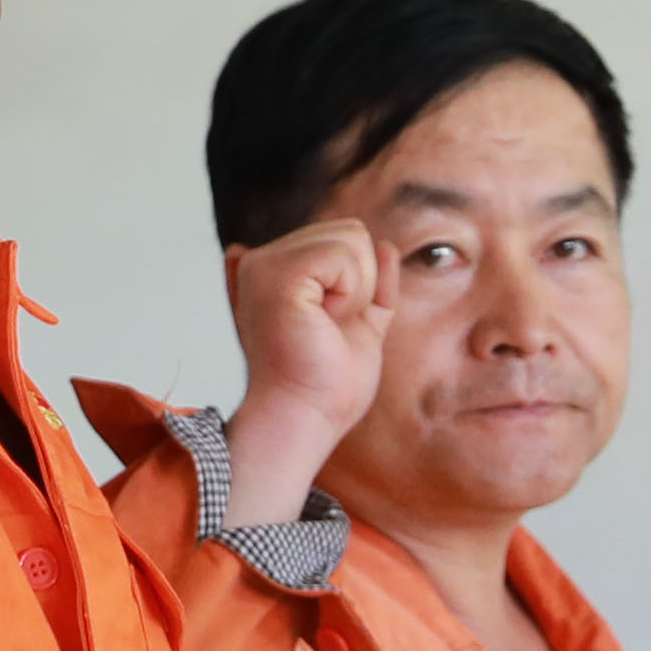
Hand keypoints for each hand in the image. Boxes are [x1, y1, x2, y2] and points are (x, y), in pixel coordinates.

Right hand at [220, 218, 392, 514]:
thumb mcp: (361, 326)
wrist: (306, 418)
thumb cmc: (326, 387)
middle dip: (359, 284)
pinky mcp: (276, 273)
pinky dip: (349, 292)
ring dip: (355, 290)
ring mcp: (265, 264)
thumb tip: (386, 246)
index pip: (345, 240)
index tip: (328, 329)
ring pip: (351, 238)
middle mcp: (264, 262)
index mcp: (278, 273)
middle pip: (351, 232)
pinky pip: (344, 253)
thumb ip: (371, 286)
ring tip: (323, 325)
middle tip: (327, 328)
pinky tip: (322, 321)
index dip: (357, 287)